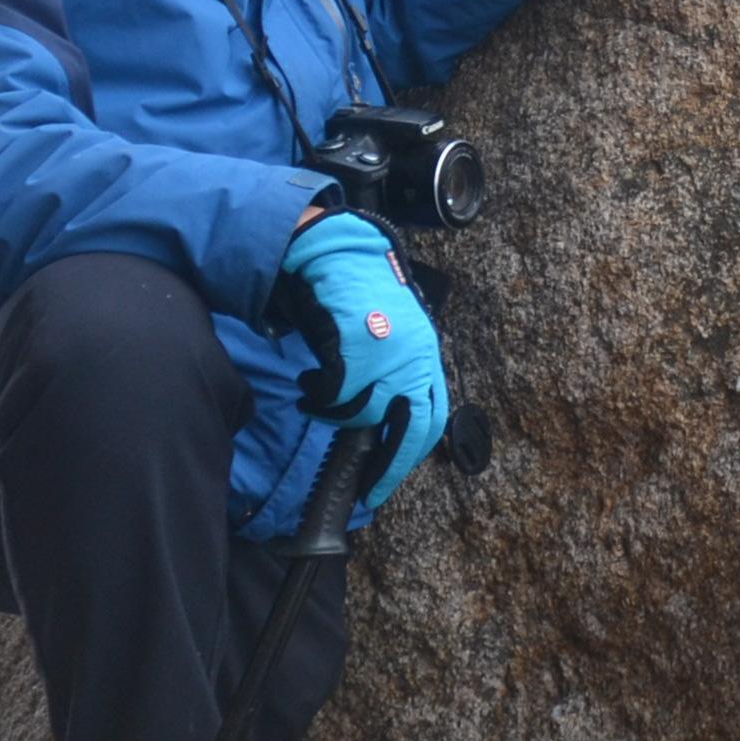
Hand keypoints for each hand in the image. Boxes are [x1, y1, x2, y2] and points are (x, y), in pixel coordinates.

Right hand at [276, 210, 449, 507]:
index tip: (389, 482)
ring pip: (361, 412)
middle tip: (367, 489)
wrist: (337, 251)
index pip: (431, 418)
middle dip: (387, 464)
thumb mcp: (391, 335)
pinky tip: (308, 382)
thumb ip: (394, 375)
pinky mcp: (355, 346)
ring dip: (334, 413)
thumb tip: (383, 425)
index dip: (411, 455)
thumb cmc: (359, 295)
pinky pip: (334, 393)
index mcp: (425, 355)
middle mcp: (414, 357)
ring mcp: (387, 352)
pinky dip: (316, 394)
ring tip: (317, 397)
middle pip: (409, 427)